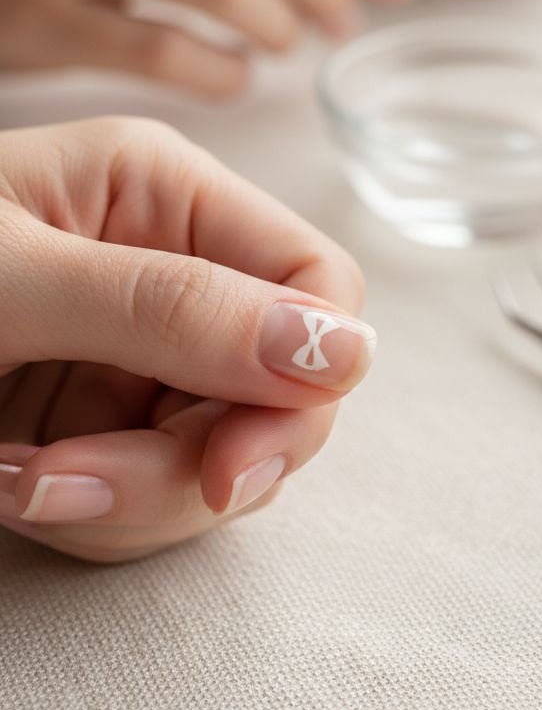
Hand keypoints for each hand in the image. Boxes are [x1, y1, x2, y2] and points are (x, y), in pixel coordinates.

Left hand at [0, 117, 373, 561]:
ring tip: (9, 479)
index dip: (303, 379)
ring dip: (124, 500)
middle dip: (187, 465)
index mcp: (166, 195)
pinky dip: (88, 514)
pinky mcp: (103, 423)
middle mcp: (173, 271)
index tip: (233, 465)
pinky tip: (6, 483)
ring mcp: (140, 354)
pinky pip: (150, 498)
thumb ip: (173, 308)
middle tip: (72, 486)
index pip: (315, 285)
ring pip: (219, 462)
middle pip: (276, 394)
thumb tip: (341, 350)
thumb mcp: (11, 281)